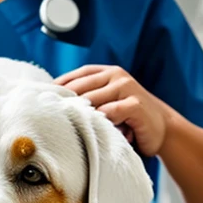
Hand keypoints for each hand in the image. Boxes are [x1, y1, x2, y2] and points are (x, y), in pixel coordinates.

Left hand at [55, 65, 171, 155]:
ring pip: (93, 100)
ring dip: (80, 114)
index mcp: (106, 72)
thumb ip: (88, 99)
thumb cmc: (128, 119)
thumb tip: (54, 105)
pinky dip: (100, 121)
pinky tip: (92, 130)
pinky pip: (110, 112)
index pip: (75, 76)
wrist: (162, 128)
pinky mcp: (135, 104)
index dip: (57, 87)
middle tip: (46, 115)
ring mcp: (127, 88)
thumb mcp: (106, 104)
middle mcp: (116, 76)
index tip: (40, 100)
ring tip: (65, 125)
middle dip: (64, 102)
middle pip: (80, 87)